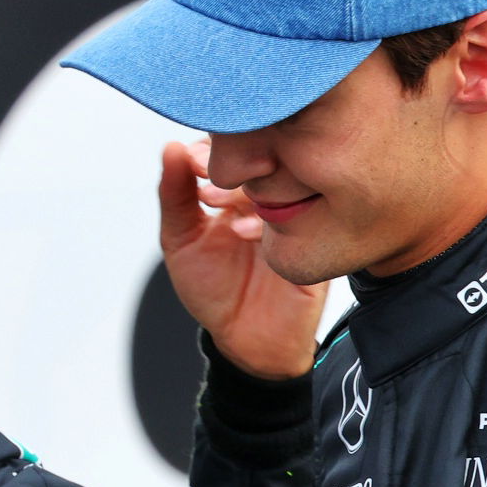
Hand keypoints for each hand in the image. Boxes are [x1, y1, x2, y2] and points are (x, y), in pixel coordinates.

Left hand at [157, 139, 325, 378]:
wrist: (249, 339)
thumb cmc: (214, 290)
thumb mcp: (181, 241)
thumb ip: (173, 196)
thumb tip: (170, 146)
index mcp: (237, 189)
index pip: (233, 146)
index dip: (213, 148)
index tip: (195, 164)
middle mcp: (269, 194)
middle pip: (263, 157)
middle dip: (233, 169)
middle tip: (209, 194)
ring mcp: (296, 212)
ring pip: (284, 180)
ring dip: (253, 194)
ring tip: (229, 221)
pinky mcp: (316, 234)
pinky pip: (304, 211)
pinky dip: (273, 218)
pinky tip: (251, 235)